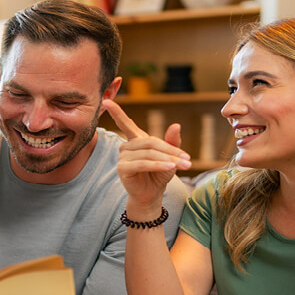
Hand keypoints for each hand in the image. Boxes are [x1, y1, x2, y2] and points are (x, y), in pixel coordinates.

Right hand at [103, 99, 191, 215]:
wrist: (152, 194)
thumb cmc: (159, 175)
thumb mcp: (170, 156)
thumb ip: (172, 141)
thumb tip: (176, 125)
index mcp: (136, 140)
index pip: (126, 123)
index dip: (117, 112)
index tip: (106, 100)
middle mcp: (127, 146)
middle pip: (151, 142)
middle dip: (170, 150)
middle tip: (187, 160)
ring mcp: (123, 157)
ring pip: (149, 153)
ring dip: (168, 159)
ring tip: (183, 166)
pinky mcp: (122, 169)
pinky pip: (143, 164)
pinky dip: (158, 165)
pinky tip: (170, 168)